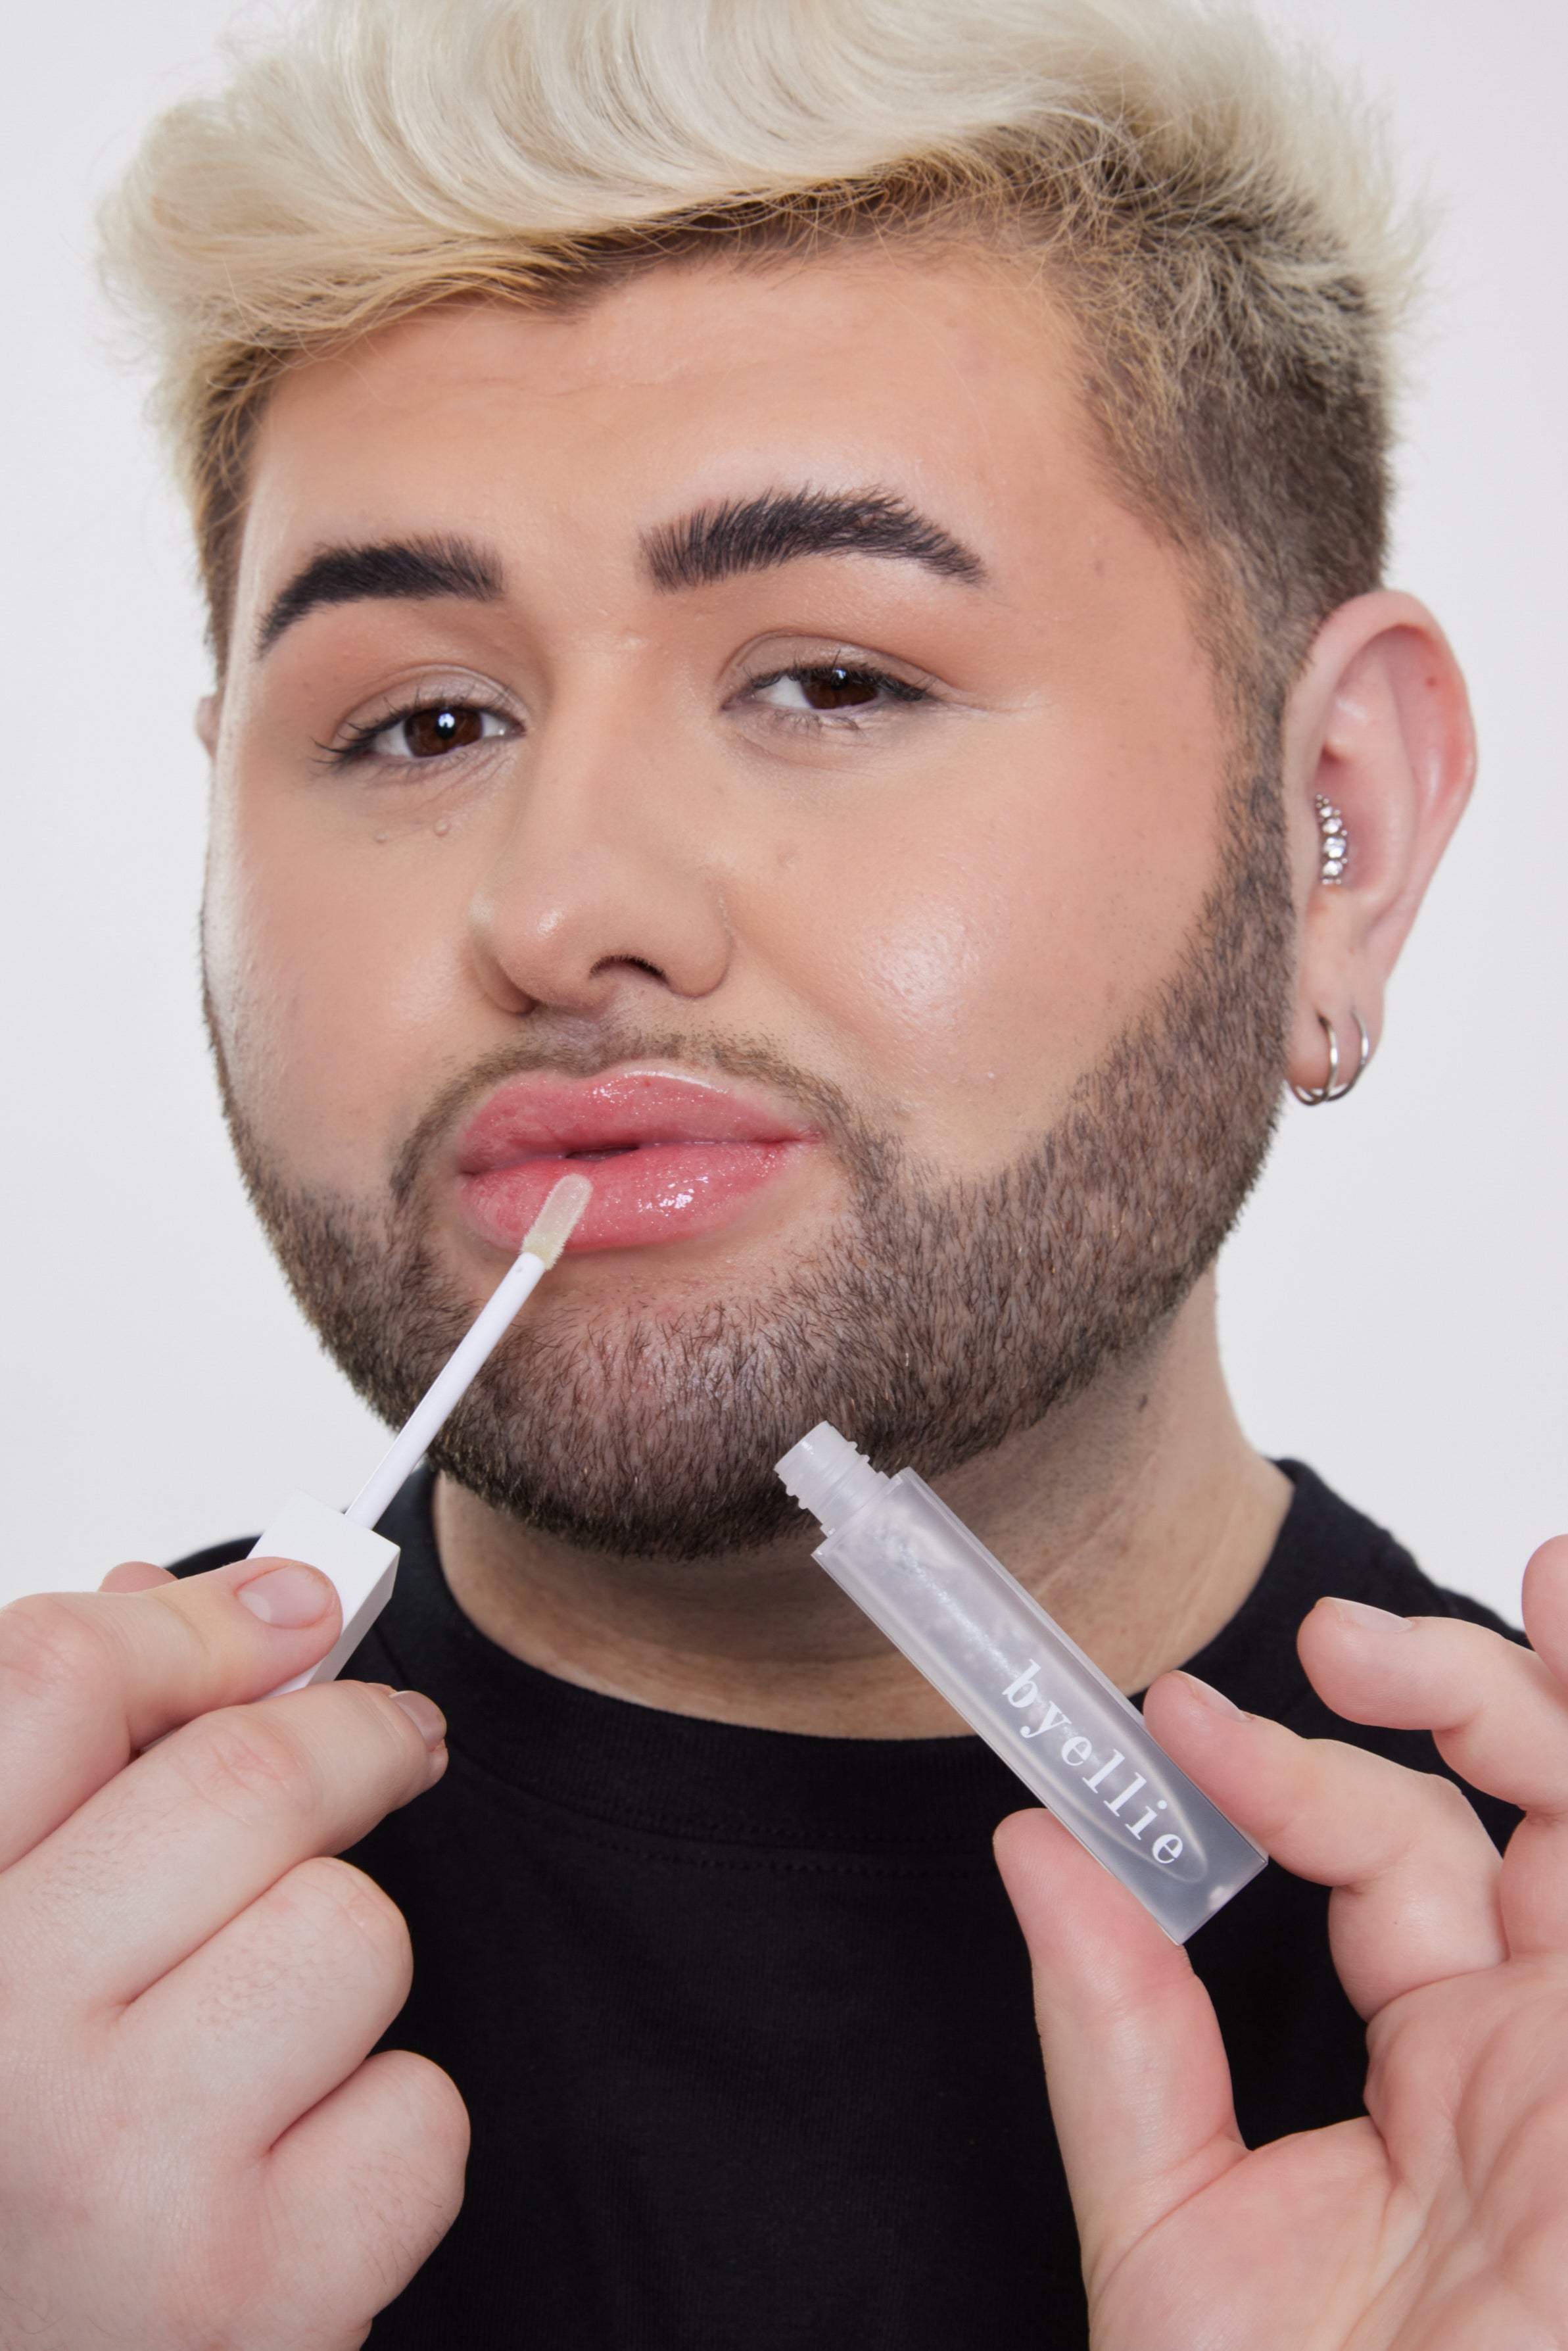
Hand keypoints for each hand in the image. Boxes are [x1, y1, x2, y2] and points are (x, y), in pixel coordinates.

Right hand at [0, 1553, 466, 2348]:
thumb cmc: (8, 2177)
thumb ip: (71, 1780)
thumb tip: (221, 1607)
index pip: (53, 1680)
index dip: (202, 1623)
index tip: (293, 1608)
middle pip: (245, 1780)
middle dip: (353, 1738)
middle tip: (389, 1744)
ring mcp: (124, 2181)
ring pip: (352, 1933)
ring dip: (343, 1961)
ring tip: (264, 2043)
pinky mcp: (256, 2298)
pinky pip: (419, 2111)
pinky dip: (385, 2134)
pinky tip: (288, 2182)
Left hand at [995, 1535, 1567, 2349]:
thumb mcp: (1182, 2243)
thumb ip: (1114, 2037)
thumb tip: (1030, 1844)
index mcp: (1437, 2076)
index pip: (1379, 1859)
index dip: (1279, 1773)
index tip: (1164, 1728)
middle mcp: (1546, 2049)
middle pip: (1529, 1808)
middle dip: (1446, 1691)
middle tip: (1331, 1644)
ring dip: (1561, 1694)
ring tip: (1547, 1580)